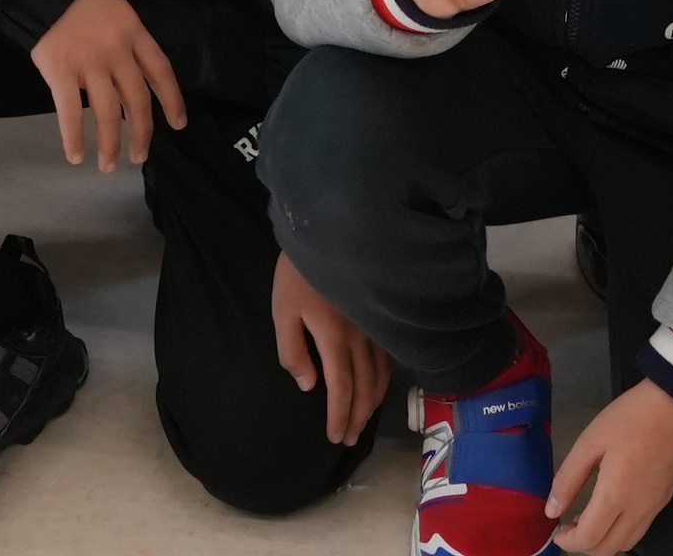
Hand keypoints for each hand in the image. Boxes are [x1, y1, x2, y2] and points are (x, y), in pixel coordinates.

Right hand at [27, 0, 189, 169]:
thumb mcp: (117, 7)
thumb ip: (126, 37)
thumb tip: (128, 71)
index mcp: (135, 33)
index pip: (161, 72)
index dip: (172, 100)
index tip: (178, 124)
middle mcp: (117, 53)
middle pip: (136, 101)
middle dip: (141, 133)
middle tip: (140, 158)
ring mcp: (89, 64)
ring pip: (107, 113)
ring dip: (110, 145)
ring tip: (110, 166)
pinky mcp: (61, 73)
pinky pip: (70, 113)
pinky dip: (74, 138)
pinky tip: (76, 157)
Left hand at [269, 253, 394, 445]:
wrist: (330, 231)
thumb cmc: (299, 272)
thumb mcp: (282, 310)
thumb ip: (293, 351)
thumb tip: (309, 387)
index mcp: (334, 337)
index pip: (341, 388)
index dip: (339, 416)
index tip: (335, 437)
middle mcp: (361, 336)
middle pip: (365, 387)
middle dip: (357, 417)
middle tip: (348, 440)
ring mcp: (375, 325)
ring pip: (381, 374)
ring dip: (373, 402)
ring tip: (363, 421)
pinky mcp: (381, 315)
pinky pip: (389, 355)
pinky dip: (385, 378)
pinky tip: (380, 386)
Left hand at [547, 379, 672, 551]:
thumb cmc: (631, 418)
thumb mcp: (590, 441)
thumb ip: (568, 478)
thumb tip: (552, 510)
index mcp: (616, 495)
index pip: (589, 538)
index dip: (568, 542)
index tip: (556, 530)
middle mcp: (638, 509)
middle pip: (608, 549)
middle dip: (583, 546)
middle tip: (569, 526)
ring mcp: (655, 507)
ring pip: (627, 543)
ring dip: (603, 541)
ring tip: (589, 518)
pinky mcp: (665, 499)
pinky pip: (641, 529)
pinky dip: (621, 531)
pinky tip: (612, 509)